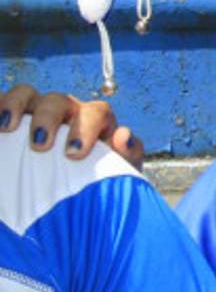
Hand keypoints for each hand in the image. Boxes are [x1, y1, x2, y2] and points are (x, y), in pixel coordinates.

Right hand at [0, 84, 142, 167]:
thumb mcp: (117, 171)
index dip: (86, 127)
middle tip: (41, 145)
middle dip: (49, 118)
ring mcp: (36, 112)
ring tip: (7, 128)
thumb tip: (123, 135)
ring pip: (26, 94)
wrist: (71, 197)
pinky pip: (1, 104)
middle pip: (58, 100)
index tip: (74, 152)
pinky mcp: (12, 119)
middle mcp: (66, 111)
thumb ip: (127, 154)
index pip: (96, 112)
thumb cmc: (96, 179)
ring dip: (16, 105)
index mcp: (95, 120)